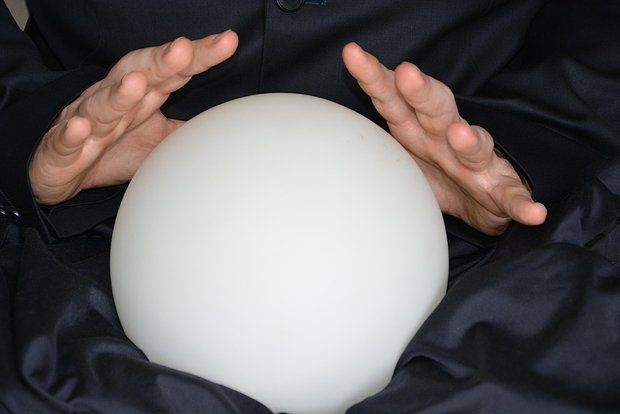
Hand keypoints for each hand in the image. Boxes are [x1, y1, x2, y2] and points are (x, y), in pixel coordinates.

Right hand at [29, 30, 238, 204]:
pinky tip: (81, 128)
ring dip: (119, 94)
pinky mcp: (61, 148)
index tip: (228, 42)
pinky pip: (66, 139)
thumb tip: (224, 126)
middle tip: (185, 49)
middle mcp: (115, 101)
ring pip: (102, 104)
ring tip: (137, 83)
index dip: (200, 56)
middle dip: (161, 61)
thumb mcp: (159, 140)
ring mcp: (87, 122)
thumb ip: (188, 129)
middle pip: (139, 73)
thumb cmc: (112, 148)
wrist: (61, 169)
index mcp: (142, 96)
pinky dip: (72, 134)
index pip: (174, 71)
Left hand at [342, 43, 546, 234]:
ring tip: (461, 136)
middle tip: (405, 74)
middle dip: (421, 92)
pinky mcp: (501, 191)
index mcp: (417, 130)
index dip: (373, 78)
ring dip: (470, 141)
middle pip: (435, 109)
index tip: (353, 55)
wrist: (479, 205)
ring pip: (475, 148)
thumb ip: (374, 138)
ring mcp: (477, 165)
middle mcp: (447, 139)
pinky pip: (512, 197)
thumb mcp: (400, 151)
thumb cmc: (436, 172)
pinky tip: (531, 212)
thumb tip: (317, 133)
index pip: (393, 98)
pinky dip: (521, 203)